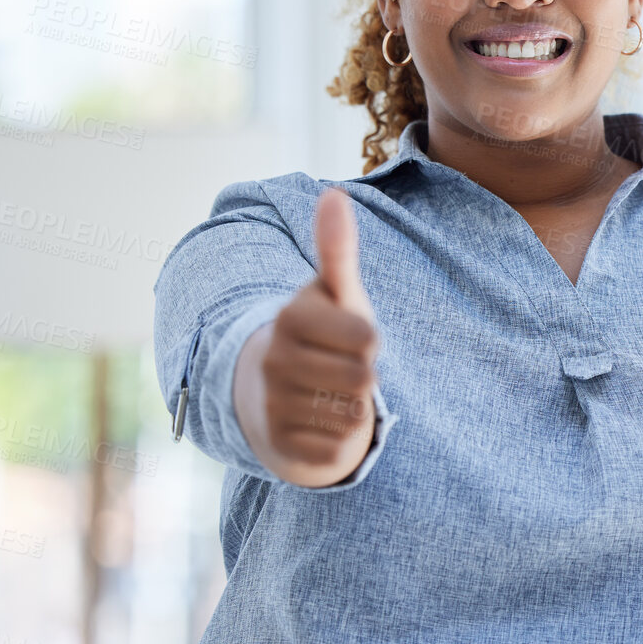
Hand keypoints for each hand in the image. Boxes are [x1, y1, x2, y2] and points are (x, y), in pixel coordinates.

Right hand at [235, 187, 380, 485]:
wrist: (274, 394)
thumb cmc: (321, 335)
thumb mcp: (333, 293)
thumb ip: (337, 249)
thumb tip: (333, 194)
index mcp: (290, 317)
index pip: (368, 339)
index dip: (370, 341)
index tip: (347, 338)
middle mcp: (273, 359)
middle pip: (364, 379)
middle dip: (364, 376)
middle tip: (340, 369)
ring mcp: (272, 404)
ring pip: (352, 416)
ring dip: (353, 409)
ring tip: (330, 395)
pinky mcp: (279, 445)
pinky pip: (337, 449)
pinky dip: (339, 441)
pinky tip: (319, 423)